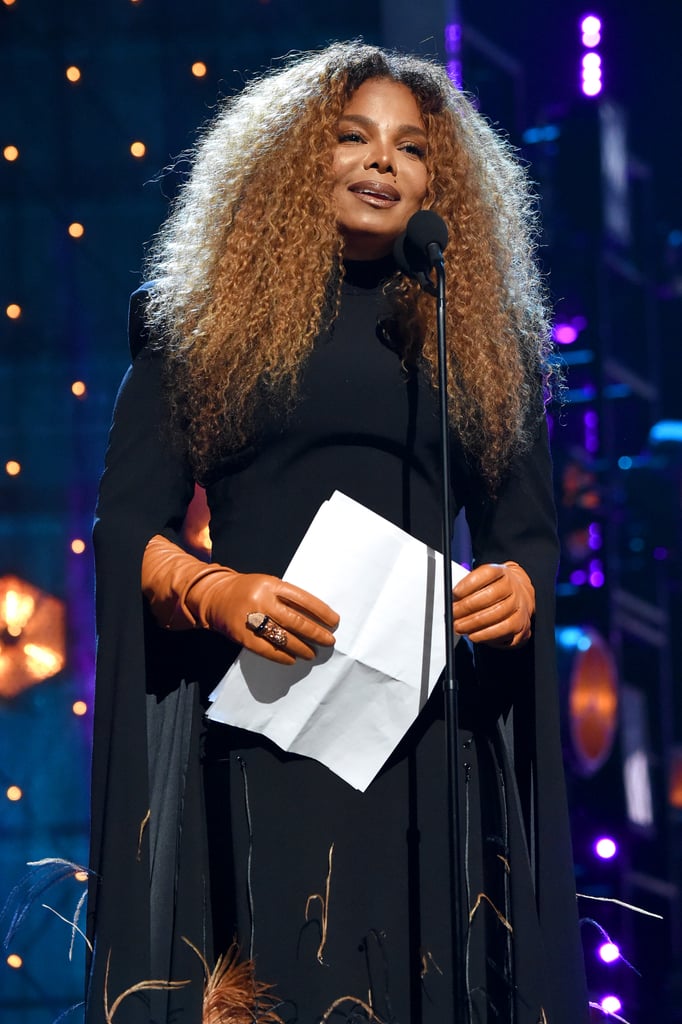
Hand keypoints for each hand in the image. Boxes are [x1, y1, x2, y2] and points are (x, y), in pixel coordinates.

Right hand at [188, 570, 339, 665]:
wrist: (214, 596)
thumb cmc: (248, 590)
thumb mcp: (268, 584)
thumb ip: (287, 598)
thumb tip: (316, 618)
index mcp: (271, 584)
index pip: (303, 599)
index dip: (321, 611)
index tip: (334, 621)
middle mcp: (262, 600)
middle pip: (295, 620)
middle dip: (315, 632)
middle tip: (329, 641)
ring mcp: (250, 618)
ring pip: (282, 637)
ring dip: (301, 647)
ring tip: (312, 653)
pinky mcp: (242, 635)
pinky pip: (266, 649)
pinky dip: (281, 656)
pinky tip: (292, 659)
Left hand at [451, 561, 534, 648]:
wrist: (520, 597)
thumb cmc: (495, 589)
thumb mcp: (483, 581)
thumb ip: (467, 587)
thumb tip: (451, 599)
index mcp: (502, 572)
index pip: (486, 574)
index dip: (469, 584)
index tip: (455, 593)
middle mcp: (513, 588)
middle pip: (490, 596)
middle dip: (467, 607)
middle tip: (454, 614)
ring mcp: (520, 606)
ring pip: (497, 614)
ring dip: (474, 623)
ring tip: (460, 626)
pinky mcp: (521, 624)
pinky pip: (504, 631)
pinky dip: (486, 634)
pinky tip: (474, 635)